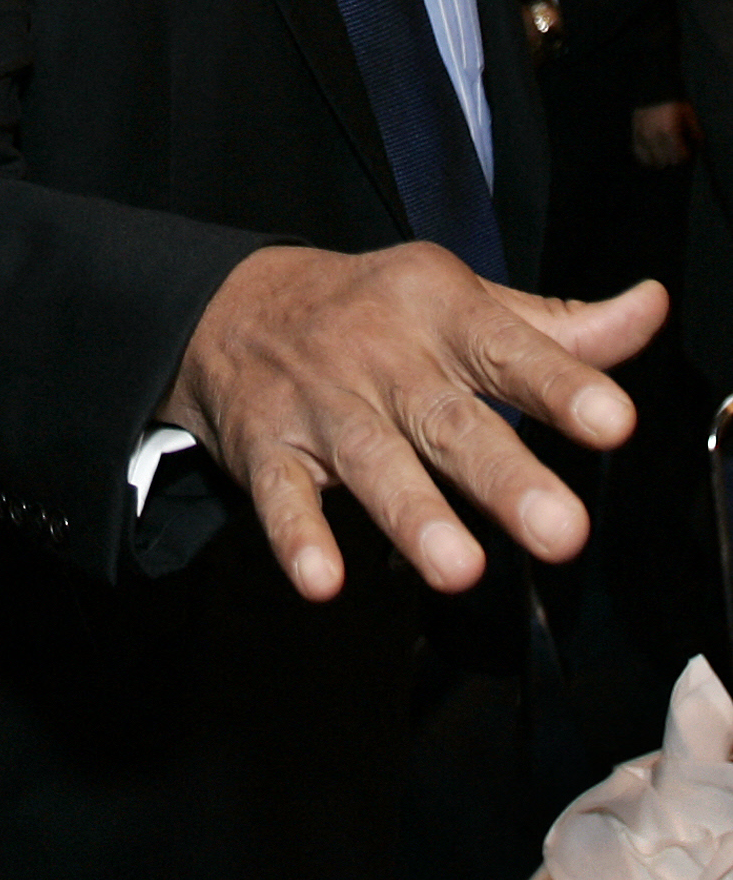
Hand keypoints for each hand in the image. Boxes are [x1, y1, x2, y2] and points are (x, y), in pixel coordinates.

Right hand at [163, 241, 667, 603]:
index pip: (508, 348)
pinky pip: (280, 493)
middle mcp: (381, 355)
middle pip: (447, 419)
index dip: (560, 385)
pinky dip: (297, 536)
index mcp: (439, 312)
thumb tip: (646, 312)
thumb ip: (556, 327)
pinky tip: (321, 577)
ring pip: (370, 460)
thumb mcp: (461, 302)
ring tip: (457, 568)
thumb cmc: (371, 312)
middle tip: (559, 530)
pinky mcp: (266, 446)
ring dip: (411, 514)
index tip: (612, 420)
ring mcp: (321, 402)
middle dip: (502, 474)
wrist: (233, 304)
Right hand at [631, 99, 698, 168]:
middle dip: (672, 159)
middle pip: (665, 160)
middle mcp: (654, 136)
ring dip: (659, 161)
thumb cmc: (672, 103)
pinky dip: (645, 158)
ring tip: (664, 158)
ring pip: (651, 159)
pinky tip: (651, 158)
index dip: (684, 156)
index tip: (686, 153)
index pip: (678, 155)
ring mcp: (642, 136)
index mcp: (669, 131)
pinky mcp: (635, 134)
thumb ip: (694, 128)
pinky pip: (638, 153)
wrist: (651, 91)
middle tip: (676, 154)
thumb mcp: (688, 113)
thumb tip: (698, 143)